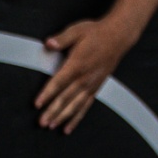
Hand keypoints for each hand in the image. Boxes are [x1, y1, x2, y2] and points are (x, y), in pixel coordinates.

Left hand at [36, 15, 138, 132]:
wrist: (119, 36)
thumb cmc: (97, 32)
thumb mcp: (77, 30)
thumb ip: (62, 39)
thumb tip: (49, 43)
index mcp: (78, 63)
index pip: (60, 81)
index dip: (48, 93)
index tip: (37, 103)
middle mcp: (85, 77)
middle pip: (67, 97)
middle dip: (53, 111)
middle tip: (42, 122)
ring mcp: (92, 84)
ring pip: (76, 104)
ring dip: (63, 117)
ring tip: (52, 126)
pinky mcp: (96, 87)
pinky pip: (86, 106)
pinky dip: (77, 118)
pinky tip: (68, 127)